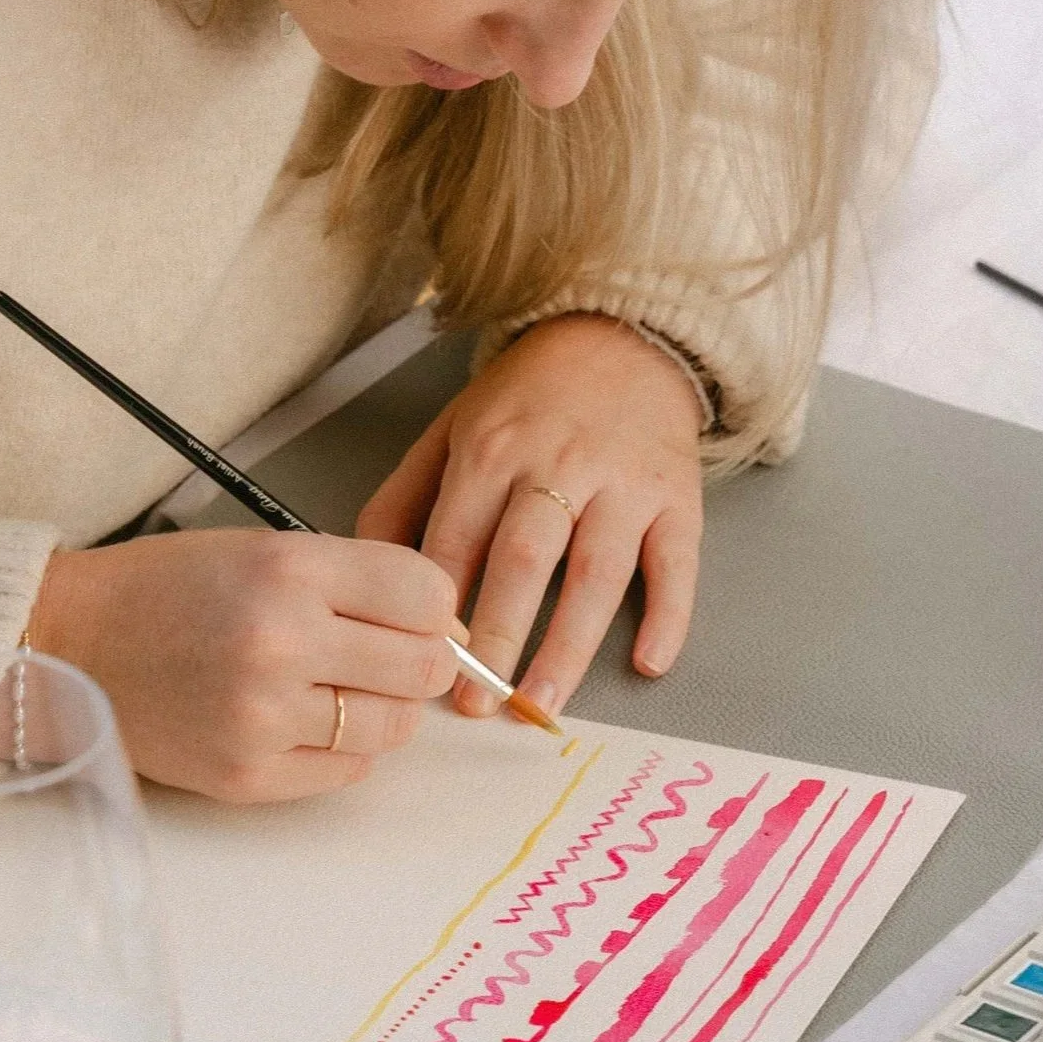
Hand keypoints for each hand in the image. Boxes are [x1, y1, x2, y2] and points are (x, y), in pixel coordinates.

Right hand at [29, 529, 457, 801]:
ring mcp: (264, 717)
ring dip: (381, 709)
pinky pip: (349, 771)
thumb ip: (356, 582)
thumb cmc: (169, 590)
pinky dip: (342, 749)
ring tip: (335, 689)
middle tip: (384, 657)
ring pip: (394, 726)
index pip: (427, 595)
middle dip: (418, 661)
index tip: (413, 616)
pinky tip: (303, 722)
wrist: (72, 643)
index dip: (433, 608)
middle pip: (423, 667)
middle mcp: (282, 642)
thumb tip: (447, 629)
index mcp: (290, 570)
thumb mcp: (264, 551)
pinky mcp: (248, 775)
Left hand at [356, 315, 704, 718]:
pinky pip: (675, 565)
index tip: (420, 662)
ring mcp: (623, 484)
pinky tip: (648, 663)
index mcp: (492, 450)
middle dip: (497, 637)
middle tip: (474, 703)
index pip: (456, 538)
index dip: (436, 606)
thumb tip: (365, 569)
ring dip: (568, 645)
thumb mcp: (452, 429)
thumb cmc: (529, 399)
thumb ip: (405, 496)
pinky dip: (667, 616)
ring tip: (542, 703)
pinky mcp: (677, 499)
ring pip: (596, 573)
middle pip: (523, 561)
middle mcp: (558, 466)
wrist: (622, 338)